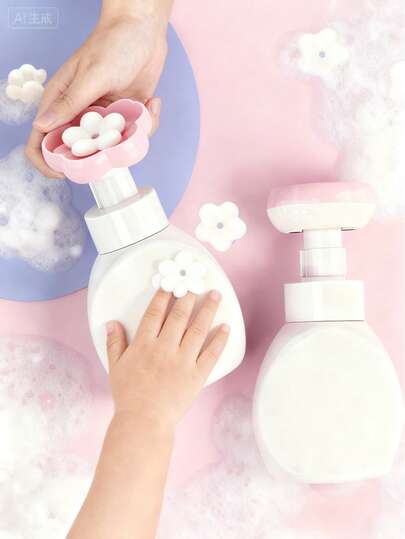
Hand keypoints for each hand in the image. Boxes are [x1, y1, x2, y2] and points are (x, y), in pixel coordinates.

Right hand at [26, 10, 168, 177]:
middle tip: (118, 141)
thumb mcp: (91, 76)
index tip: (65, 172)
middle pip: (80, 153)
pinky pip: (134, 135)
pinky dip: (147, 124)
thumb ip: (69, 103)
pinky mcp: (125, 116)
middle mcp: (80, 114)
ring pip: (111, 149)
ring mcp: (103, 118)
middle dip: (100, 156)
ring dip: (130, 140)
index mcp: (60, 103)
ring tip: (141, 112)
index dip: (48, 162)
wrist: (143, 30)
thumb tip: (43, 127)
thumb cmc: (113, 44)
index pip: (41, 141)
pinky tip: (151, 102)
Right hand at [106, 290, 230, 427]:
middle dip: (189, 295)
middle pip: (179, 315)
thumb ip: (114, 343)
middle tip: (197, 281)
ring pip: (198, 329)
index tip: (172, 283)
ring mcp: (183, 361)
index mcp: (144, 344)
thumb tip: (111, 323)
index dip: (164, 295)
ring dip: (208, 310)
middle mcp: (164, 348)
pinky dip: (220, 339)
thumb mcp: (115, 367)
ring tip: (216, 294)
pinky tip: (226, 327)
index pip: (155, 313)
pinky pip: (211, 353)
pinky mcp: (197, 375)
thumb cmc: (128, 396)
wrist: (144, 422)